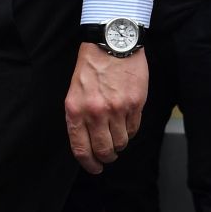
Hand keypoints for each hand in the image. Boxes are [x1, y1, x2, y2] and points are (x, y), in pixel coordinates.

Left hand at [66, 43, 145, 174]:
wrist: (112, 43)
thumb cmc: (91, 67)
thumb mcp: (74, 93)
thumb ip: (79, 118)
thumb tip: (87, 143)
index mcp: (76, 111)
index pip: (81, 149)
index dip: (89, 164)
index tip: (95, 168)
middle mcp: (96, 112)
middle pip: (104, 150)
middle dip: (107, 157)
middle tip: (109, 156)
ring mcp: (117, 109)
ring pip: (121, 142)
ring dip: (120, 143)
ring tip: (118, 134)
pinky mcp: (135, 103)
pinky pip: (134, 128)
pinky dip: (130, 129)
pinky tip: (126, 121)